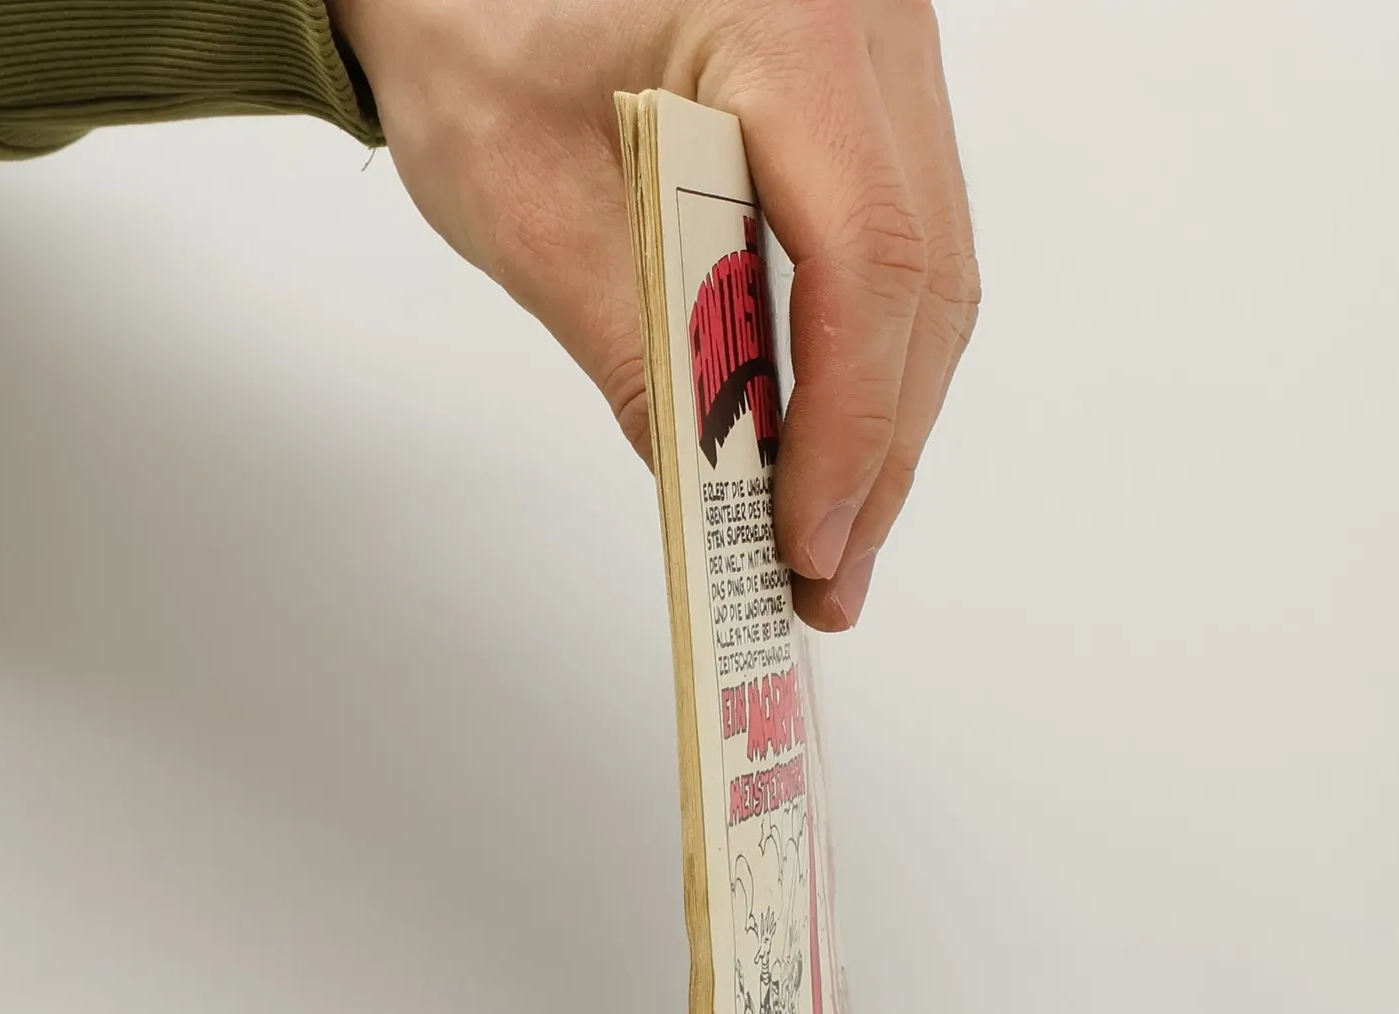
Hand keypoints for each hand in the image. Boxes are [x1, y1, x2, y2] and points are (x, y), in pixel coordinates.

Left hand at [329, 0, 978, 630]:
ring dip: (885, 413)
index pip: (866, 258)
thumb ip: (640, 352)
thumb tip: (725, 493)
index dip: (852, 425)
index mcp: (787, 21)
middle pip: (924, 275)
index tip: (809, 540)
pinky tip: (829, 432)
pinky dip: (867, 348)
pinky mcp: (868, 87)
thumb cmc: (467, 17)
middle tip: (829, 573)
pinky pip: (901, 235)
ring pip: (930, 266)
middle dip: (881, 448)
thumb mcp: (527, 203)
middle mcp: (869, 20)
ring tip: (830, 531)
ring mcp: (885, 47)